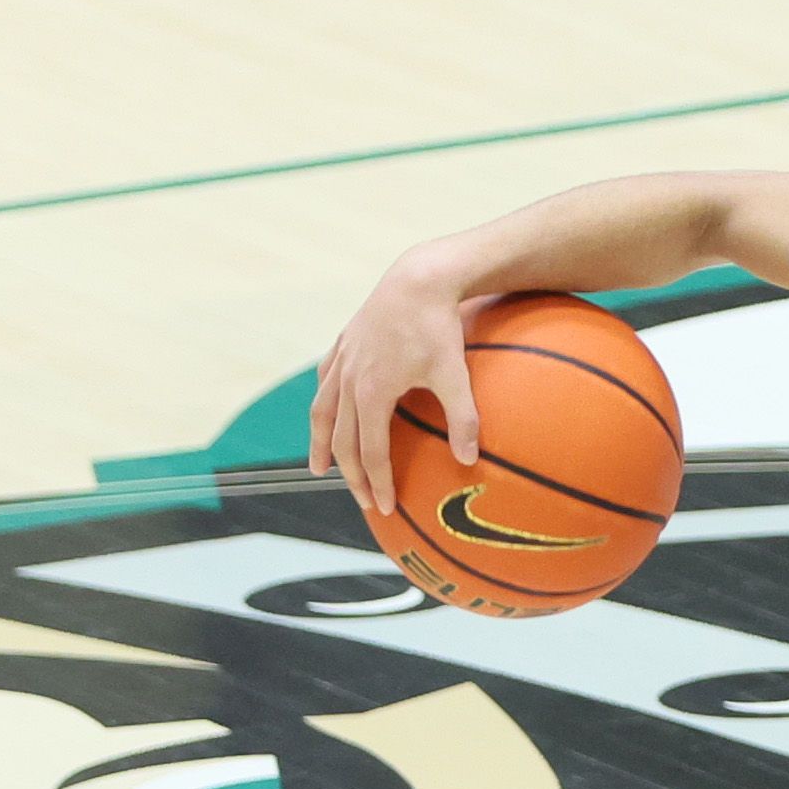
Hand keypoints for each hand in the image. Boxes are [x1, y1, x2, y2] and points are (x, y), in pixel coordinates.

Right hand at [309, 266, 488, 514]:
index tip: (384, 508)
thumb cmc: (439, 328)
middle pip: (342, 440)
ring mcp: (341, 361)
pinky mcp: (342, 345)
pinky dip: (323, 406)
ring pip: (323, 413)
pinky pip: (325, 383)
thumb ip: (463, 419)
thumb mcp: (456, 375)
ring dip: (321, 445)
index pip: (370, 452)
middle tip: (363, 503)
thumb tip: (469, 460)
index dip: (376, 483)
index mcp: (372, 393)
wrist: (418, 279)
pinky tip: (327, 417)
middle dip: (352, 476)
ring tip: (319, 469)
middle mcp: (348, 380)